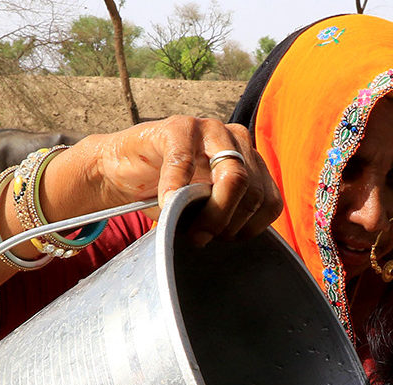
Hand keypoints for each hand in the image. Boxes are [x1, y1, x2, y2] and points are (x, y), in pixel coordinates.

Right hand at [48, 116, 283, 246]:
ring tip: (191, 230)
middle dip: (229, 223)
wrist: (122, 169)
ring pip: (233, 176)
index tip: (227, 242)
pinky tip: (166, 204)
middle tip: (203, 239)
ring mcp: (210, 129)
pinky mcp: (177, 127)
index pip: (270, 200)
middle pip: (253, 189)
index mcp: (250, 162)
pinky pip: (185, 160)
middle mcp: (236, 142)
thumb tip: (240, 248)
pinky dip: (175, 188)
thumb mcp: (203, 209)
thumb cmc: (168, 193)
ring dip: (214, 212)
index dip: (251, 228)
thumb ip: (226, 219)